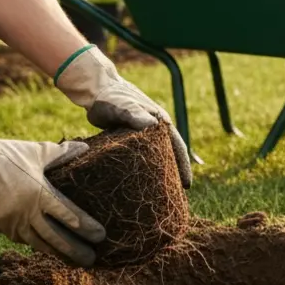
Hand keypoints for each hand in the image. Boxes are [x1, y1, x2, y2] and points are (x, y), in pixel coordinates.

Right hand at [0, 114, 104, 265]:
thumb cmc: (8, 155)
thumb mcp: (38, 152)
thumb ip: (63, 153)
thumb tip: (85, 147)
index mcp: (41, 195)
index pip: (70, 216)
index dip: (86, 228)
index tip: (100, 237)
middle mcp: (27, 213)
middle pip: (55, 238)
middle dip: (75, 250)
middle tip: (91, 259)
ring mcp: (10, 222)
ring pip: (36, 242)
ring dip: (54, 252)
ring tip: (70, 260)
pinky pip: (16, 237)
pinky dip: (31, 242)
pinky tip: (41, 245)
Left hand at [54, 46, 191, 187]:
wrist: (97, 89)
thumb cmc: (111, 97)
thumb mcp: (123, 106)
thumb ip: (135, 114)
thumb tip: (150, 125)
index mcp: (160, 123)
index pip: (178, 147)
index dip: (183, 166)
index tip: (187, 185)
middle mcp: (156, 129)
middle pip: (170, 154)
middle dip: (175, 172)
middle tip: (175, 195)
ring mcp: (144, 134)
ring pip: (157, 156)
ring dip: (161, 171)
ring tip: (160, 192)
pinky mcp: (131, 138)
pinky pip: (142, 156)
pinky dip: (145, 167)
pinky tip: (140, 180)